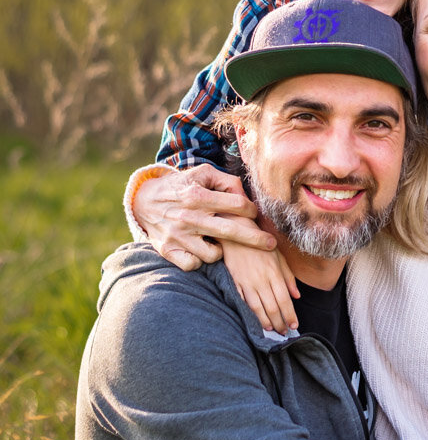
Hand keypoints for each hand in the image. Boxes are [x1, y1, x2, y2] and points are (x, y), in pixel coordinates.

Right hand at [133, 164, 275, 269]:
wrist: (144, 200)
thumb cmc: (181, 186)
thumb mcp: (201, 174)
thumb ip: (225, 180)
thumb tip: (245, 193)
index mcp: (197, 195)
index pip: (236, 205)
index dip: (251, 210)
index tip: (254, 214)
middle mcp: (188, 216)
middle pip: (230, 231)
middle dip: (256, 239)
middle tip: (271, 244)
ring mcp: (177, 236)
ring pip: (212, 254)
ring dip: (221, 251)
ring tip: (217, 240)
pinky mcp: (168, 251)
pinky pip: (194, 265)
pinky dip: (200, 260)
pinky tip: (201, 250)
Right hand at [223, 238, 299, 331]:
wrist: (237, 233)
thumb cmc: (261, 245)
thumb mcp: (279, 256)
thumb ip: (288, 277)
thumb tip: (297, 296)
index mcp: (274, 273)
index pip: (284, 299)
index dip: (290, 315)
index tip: (294, 325)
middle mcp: (261, 280)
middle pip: (272, 307)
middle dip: (279, 322)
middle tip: (283, 332)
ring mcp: (247, 282)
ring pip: (257, 308)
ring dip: (265, 321)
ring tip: (271, 329)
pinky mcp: (235, 283)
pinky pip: (243, 302)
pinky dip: (249, 313)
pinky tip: (254, 320)